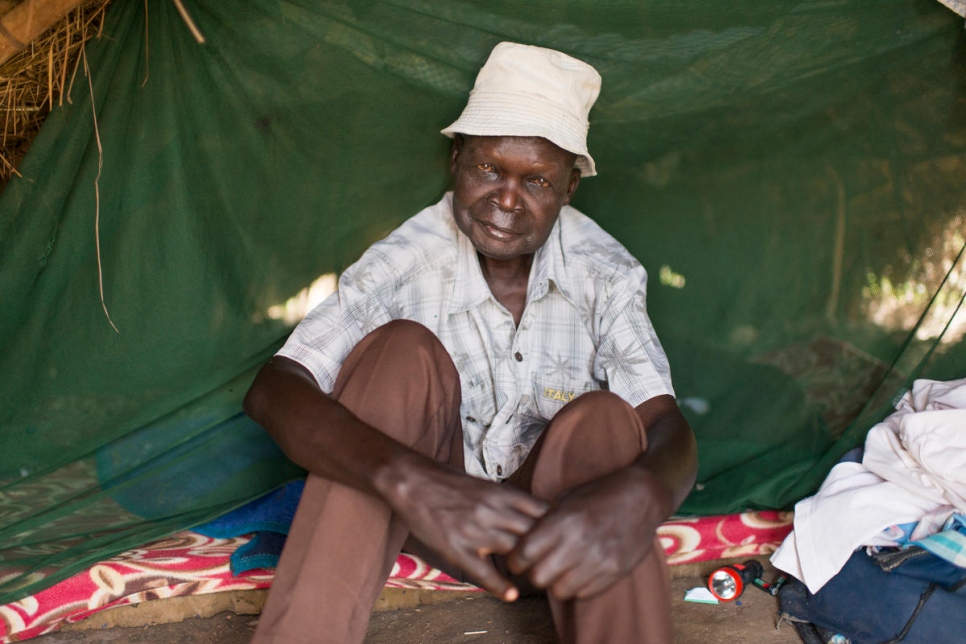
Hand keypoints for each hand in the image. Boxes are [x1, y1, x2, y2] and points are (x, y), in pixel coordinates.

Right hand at [382, 457, 547, 600]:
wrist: (411, 480)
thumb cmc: (447, 481)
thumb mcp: (483, 483)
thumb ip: (506, 498)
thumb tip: (529, 509)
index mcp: (501, 493)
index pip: (541, 511)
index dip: (554, 526)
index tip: (561, 536)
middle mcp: (493, 511)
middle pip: (533, 534)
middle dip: (545, 548)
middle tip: (553, 561)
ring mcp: (475, 531)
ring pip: (514, 552)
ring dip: (525, 565)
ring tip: (535, 577)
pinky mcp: (456, 548)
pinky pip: (483, 571)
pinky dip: (499, 585)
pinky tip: (510, 594)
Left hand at [506, 467, 667, 600]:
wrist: (642, 497)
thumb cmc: (600, 494)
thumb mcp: (567, 499)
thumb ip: (543, 520)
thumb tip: (518, 537)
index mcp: (563, 522)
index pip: (523, 553)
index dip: (515, 559)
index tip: (517, 558)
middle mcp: (578, 544)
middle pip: (538, 577)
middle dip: (534, 573)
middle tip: (537, 565)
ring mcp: (598, 561)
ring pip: (560, 590)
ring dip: (556, 582)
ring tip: (561, 568)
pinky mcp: (613, 572)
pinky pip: (583, 592)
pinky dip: (577, 585)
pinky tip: (581, 569)